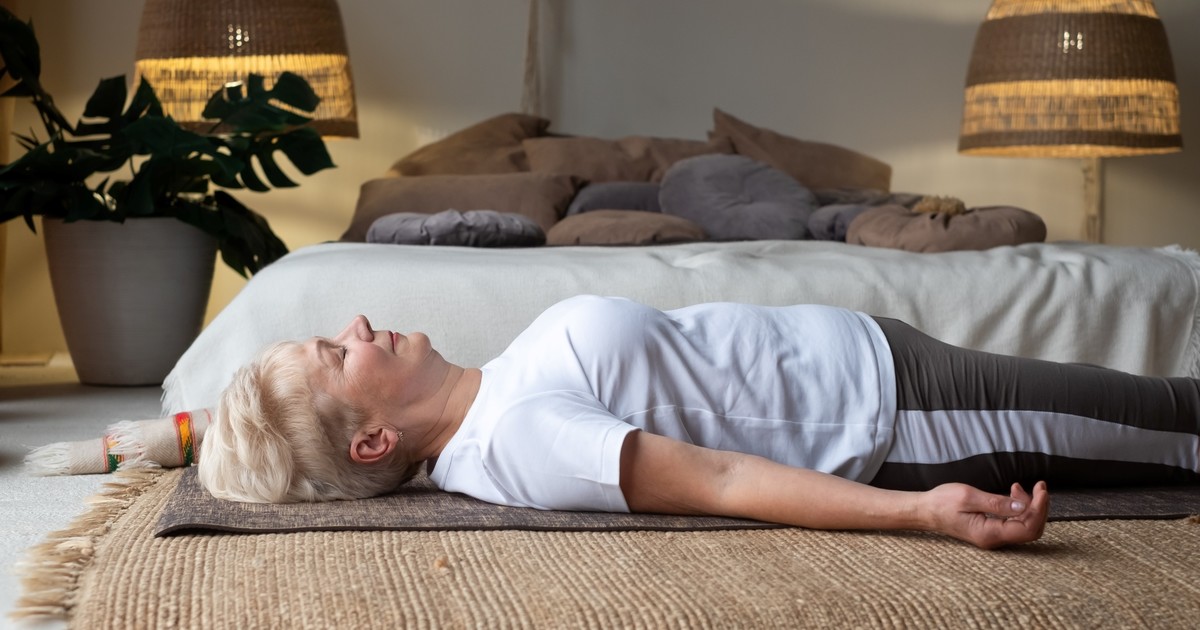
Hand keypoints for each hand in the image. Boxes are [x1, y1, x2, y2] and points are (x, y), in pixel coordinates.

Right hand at [920, 481, 1048, 548]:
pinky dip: (1019, 508)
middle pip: (1030, 529)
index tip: (1041, 490)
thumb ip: (997, 503)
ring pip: (1024, 526)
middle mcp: (994, 539)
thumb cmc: (942, 502)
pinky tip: (1013, 493)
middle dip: (1039, 507)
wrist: (925, 511)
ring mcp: (993, 536)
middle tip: (1040, 486)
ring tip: (1021, 486)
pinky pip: (1014, 523)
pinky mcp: (991, 531)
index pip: (1027, 528)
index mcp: (989, 533)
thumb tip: (1023, 507)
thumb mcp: (968, 497)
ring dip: (1029, 506)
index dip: (1039, 509)